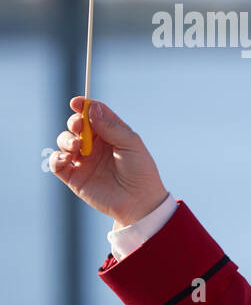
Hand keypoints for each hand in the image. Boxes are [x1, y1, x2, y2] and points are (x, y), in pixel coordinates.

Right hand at [49, 97, 169, 227]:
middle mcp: (95, 145)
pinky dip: (57, 157)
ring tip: (77, 147)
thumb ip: (111, 127)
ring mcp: (83, 160)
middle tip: (78, 126)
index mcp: (111, 134)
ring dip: (66, 139)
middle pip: (76, 125)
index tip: (76, 102)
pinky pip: (56, 162)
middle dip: (73, 122)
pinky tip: (67, 158)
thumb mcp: (131, 144)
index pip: (94, 114)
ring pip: (64, 141)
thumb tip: (91, 109)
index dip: (84, 106)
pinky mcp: (74, 177)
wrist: (139, 202)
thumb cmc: (140, 171)